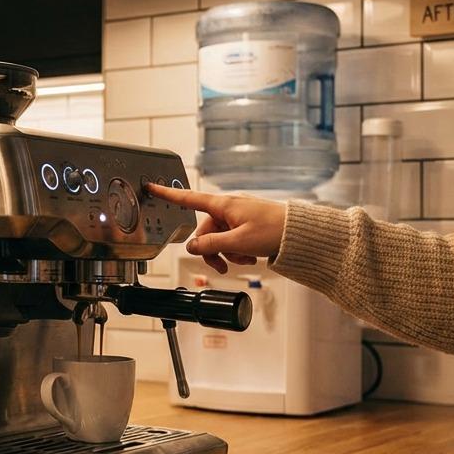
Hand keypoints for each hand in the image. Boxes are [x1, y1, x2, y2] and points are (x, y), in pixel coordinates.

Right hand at [145, 185, 286, 273]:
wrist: (301, 233)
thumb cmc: (274, 230)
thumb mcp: (238, 242)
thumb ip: (211, 245)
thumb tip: (191, 247)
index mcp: (223, 205)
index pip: (189, 198)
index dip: (169, 194)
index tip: (152, 187)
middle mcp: (229, 208)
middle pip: (205, 230)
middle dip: (212, 250)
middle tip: (222, 266)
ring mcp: (239, 216)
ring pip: (220, 238)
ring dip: (227, 254)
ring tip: (244, 261)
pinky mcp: (248, 225)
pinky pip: (233, 239)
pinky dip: (238, 251)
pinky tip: (251, 258)